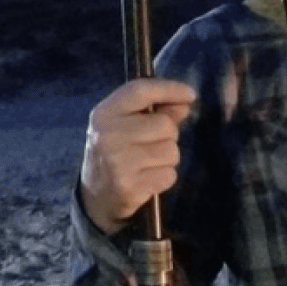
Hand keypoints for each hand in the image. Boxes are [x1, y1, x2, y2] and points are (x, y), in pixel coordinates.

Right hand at [78, 77, 195, 234]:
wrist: (96, 196)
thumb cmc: (116, 153)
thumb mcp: (126, 125)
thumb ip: (157, 111)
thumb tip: (185, 101)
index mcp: (104, 114)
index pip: (140, 91)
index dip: (169, 89)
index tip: (190, 94)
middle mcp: (108, 135)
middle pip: (165, 125)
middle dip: (169, 135)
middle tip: (152, 144)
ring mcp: (118, 162)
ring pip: (171, 151)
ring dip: (167, 158)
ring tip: (148, 163)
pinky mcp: (129, 186)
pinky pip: (169, 175)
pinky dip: (164, 177)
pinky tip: (147, 179)